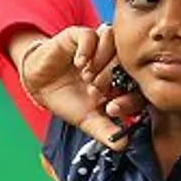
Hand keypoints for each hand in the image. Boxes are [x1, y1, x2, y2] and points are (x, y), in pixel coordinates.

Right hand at [11, 25, 147, 150]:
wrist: (40, 85)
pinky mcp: (79, 36)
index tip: (111, 108)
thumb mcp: (88, 120)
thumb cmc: (69, 101)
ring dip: (103, 61)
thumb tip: (122, 146)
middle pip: (128, 61)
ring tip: (88, 77)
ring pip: (114, 41)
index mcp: (123, 80)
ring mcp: (98, 47)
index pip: (139, 84)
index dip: (129, 98)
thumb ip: (106, 131)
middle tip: (96, 92)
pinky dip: (87, 49)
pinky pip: (91, 34)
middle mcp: (114, 60)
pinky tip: (79, 64)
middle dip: (113, 79)